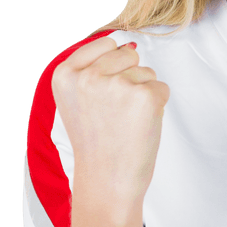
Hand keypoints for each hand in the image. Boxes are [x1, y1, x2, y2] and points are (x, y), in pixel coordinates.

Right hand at [51, 37, 169, 211]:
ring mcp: (117, 85)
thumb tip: (130, 45)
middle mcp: (88, 76)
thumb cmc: (96, 142)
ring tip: (125, 123)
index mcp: (65, 74)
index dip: (111, 70)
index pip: (104, 44)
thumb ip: (94, 68)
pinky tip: (139, 127)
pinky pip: (162, 88)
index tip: (102, 99)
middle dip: (128, 80)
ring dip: (142, 94)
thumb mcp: (78, 100)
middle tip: (114, 115)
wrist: (106, 182)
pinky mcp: (145, 97)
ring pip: (146, 72)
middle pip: (127, 55)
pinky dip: (157, 106)